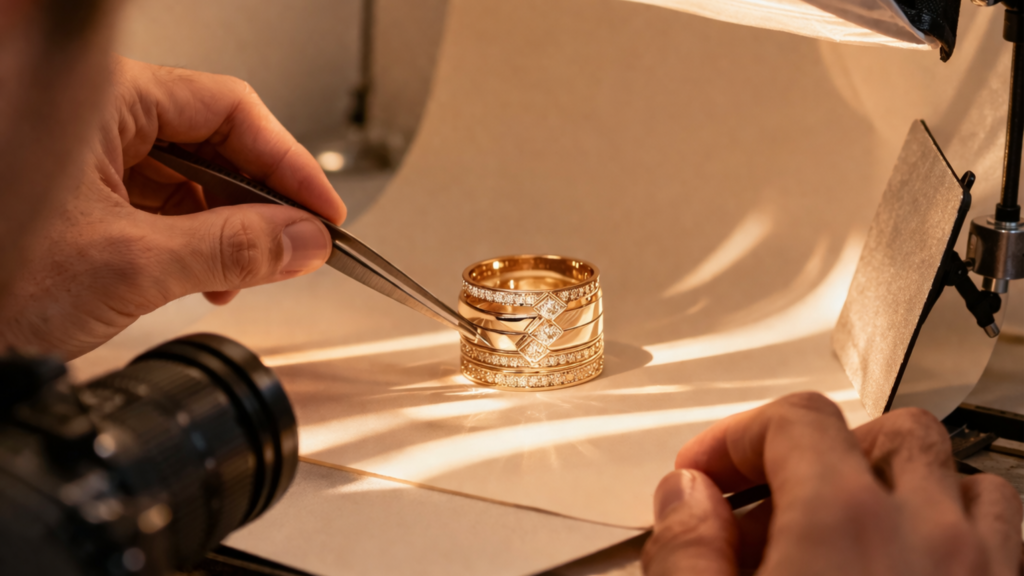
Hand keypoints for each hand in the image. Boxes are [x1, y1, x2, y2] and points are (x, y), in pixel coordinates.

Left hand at [0, 56, 345, 358]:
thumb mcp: (131, 266)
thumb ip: (231, 251)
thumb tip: (302, 242)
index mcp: (104, 100)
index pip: (230, 112)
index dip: (289, 165)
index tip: (324, 212)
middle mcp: (97, 117)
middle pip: (213, 143)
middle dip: (259, 203)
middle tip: (297, 248)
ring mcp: (88, 155)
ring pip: (188, 177)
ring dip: (227, 229)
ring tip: (244, 275)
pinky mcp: (83, 194)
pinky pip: (159, 203)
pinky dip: (193, 240)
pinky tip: (207, 276)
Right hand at [643, 393, 1022, 575]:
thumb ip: (685, 551)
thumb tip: (685, 498)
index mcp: (845, 525)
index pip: (794, 421)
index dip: (736, 436)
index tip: (706, 472)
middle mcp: (932, 540)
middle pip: (887, 431)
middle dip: (820, 451)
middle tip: (768, 502)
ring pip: (963, 479)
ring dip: (900, 486)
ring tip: (848, 525)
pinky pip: (1005, 540)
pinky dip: (957, 531)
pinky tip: (908, 567)